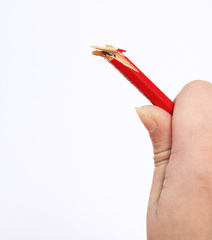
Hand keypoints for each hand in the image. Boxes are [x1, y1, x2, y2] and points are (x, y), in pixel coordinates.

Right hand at [136, 80, 211, 238]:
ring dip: (209, 134)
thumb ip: (160, 147)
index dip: (176, 104)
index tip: (166, 119)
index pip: (197, 93)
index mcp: (204, 162)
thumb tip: (148, 109)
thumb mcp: (160, 198)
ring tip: (205, 170)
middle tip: (187, 153)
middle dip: (196, 118)